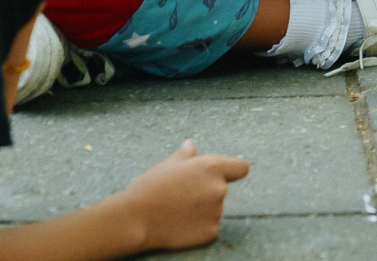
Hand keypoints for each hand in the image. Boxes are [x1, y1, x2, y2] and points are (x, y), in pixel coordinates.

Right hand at [119, 139, 248, 252]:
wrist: (135, 218)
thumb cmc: (150, 187)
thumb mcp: (168, 164)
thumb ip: (186, 154)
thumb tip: (191, 144)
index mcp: (212, 167)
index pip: (241, 168)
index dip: (233, 171)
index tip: (227, 175)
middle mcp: (219, 188)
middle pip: (222, 188)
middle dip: (207, 191)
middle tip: (183, 195)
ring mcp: (216, 212)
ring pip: (214, 208)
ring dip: (203, 209)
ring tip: (178, 210)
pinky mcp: (210, 232)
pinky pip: (210, 227)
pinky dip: (199, 227)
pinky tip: (181, 224)